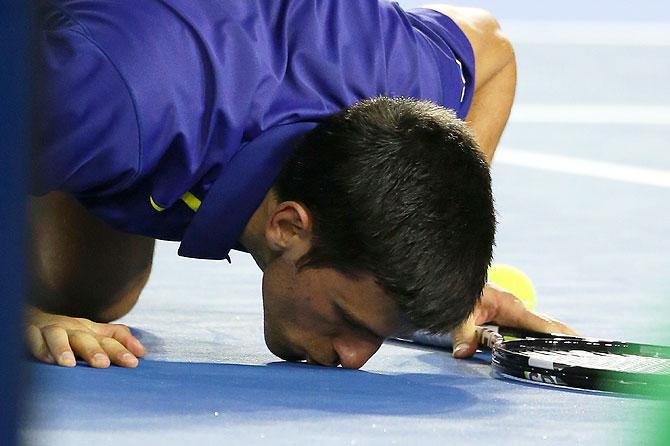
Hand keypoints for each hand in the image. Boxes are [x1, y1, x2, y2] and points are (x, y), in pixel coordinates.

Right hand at [25, 305, 144, 367]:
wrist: (31, 317)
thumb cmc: (69, 331)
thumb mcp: (94, 333)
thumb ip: (117, 339)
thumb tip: (142, 352)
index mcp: (89, 330)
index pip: (108, 339)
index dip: (121, 349)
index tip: (134, 363)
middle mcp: (71, 328)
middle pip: (84, 338)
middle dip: (93, 351)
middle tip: (102, 365)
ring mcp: (50, 330)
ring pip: (57, 336)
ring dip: (62, 349)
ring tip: (69, 364)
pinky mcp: (29, 332)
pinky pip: (31, 339)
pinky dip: (38, 348)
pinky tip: (45, 360)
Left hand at [450, 283, 577, 357]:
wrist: (458, 276)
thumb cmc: (463, 290)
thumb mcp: (461, 313)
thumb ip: (464, 333)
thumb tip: (463, 353)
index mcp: (512, 307)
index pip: (541, 324)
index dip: (559, 335)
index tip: (578, 344)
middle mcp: (518, 309)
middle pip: (548, 325)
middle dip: (566, 337)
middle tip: (589, 351)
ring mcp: (514, 312)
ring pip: (539, 327)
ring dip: (555, 339)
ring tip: (575, 354)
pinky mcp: (508, 316)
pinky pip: (527, 329)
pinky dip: (539, 337)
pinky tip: (547, 349)